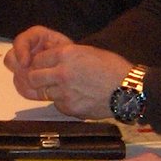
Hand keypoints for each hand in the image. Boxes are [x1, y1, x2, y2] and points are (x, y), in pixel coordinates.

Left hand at [5, 26, 130, 115]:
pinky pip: (57, 105)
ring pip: (43, 93)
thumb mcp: (88, 52)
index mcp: (66, 55)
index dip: (39, 63)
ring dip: (50, 91)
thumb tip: (50, 61)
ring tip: (66, 89)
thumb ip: (66, 56)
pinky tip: (76, 98)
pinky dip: (62, 102)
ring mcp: (64, 93)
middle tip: (45, 80)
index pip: (37, 59)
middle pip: (32, 78)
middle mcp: (61, 73)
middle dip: (36, 79)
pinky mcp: (70, 109)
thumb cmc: (112, 68)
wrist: (128, 91)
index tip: (43, 66)